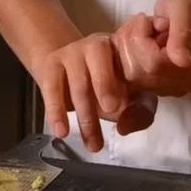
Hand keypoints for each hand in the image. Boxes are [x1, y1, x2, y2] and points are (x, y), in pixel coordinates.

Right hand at [30, 34, 157, 152]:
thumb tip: (125, 126)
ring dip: (86, 115)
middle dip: (104, 87)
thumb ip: (139, 110)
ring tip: (93, 144)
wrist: (65, 70)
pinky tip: (62, 132)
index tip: (124, 101)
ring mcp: (71, 53)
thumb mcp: (128, 95)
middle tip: (111, 111)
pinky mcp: (52, 65)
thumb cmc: (104, 84)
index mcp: (121, 48)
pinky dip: (56, 111)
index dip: (130, 71)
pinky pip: (52, 88)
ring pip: (78, 82)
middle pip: (99, 64)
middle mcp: (95, 45)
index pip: (127, 53)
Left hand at [113, 0, 190, 96]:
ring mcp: (176, 88)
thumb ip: (184, 31)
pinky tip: (142, 39)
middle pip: (142, 73)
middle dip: (135, 42)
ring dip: (130, 47)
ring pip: (133, 75)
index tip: (154, 20)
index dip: (142, 40)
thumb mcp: (187, 5)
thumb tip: (182, 61)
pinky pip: (132, 77)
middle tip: (149, 22)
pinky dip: (128, 54)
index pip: (156, 64)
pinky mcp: (161, 86)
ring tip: (147, 29)